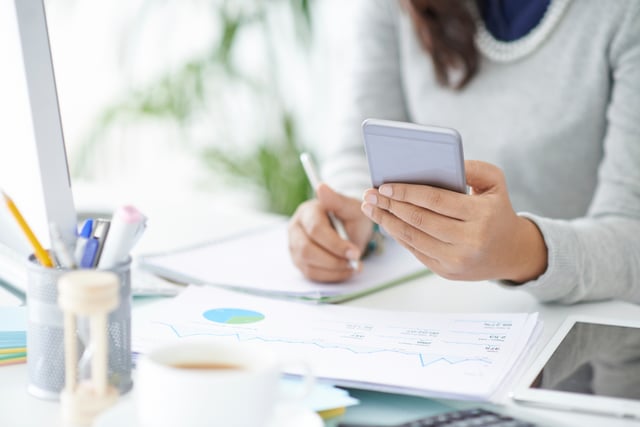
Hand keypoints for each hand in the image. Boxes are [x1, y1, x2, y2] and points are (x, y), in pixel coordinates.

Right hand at [289, 184, 372, 281]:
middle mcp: (295, 228)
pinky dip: (330, 276)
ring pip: (308, 264)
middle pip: (307, 249)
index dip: (335, 244)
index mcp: (307, 211)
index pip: (316, 230)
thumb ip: (338, 200)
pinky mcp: (298, 260)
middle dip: (333, 260)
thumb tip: (321, 188)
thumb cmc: (350, 217)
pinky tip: (344, 271)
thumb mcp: (351, 207)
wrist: (348, 229)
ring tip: (352, 267)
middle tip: (354, 262)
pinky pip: (311, 274)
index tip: (355, 252)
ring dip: (333, 269)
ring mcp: (294, 245)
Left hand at [360, 160, 547, 282]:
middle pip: (419, 220)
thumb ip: (472, 168)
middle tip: (369, 194)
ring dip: (386, 222)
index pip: (436, 201)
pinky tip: (385, 222)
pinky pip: (415, 251)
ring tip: (370, 208)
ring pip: (413, 238)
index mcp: (481, 215)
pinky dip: (398, 235)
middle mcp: (469, 241)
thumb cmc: (496, 209)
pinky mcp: (446, 271)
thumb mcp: (495, 183)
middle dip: (390, 206)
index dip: (407, 193)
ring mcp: (456, 260)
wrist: (509, 252)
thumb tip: (437, 161)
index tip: (385, 185)